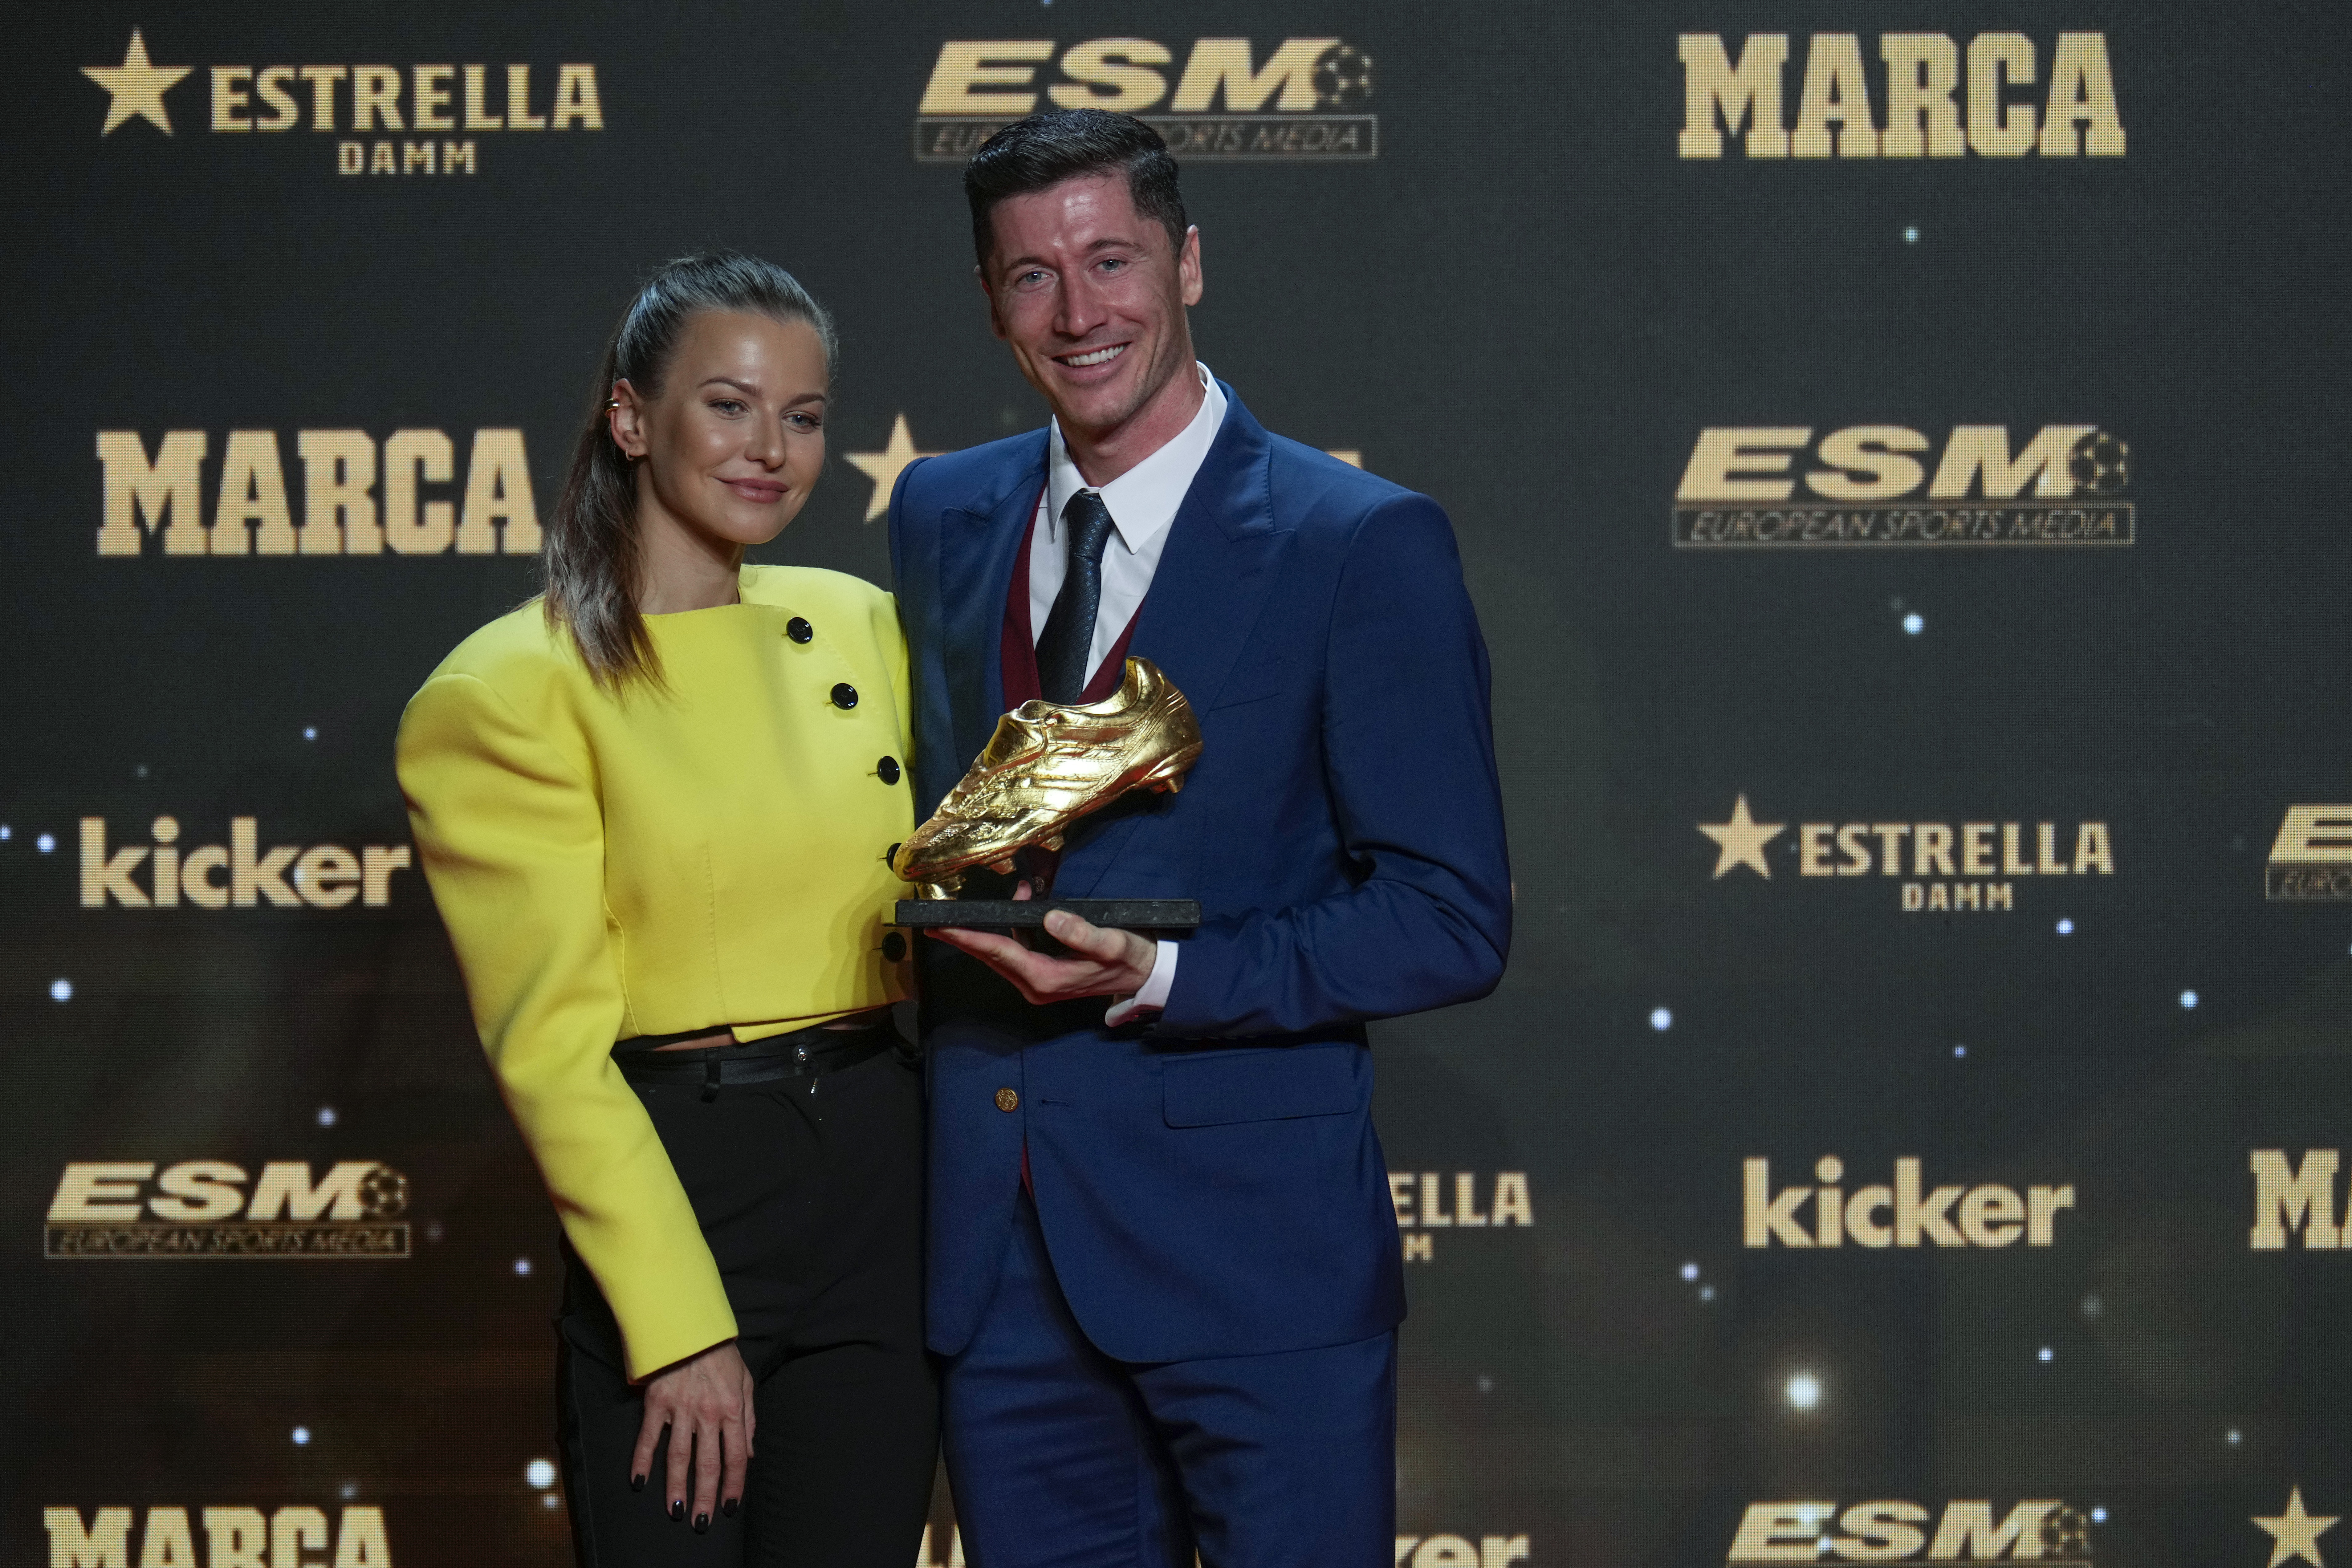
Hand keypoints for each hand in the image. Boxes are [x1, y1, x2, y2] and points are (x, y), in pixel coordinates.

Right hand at [633, 1339, 753, 1530]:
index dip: (733, 1484)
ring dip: (676, 1487)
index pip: (736, 1456)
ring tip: (676, 1511)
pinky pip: (648, 1437)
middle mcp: (707, 1414)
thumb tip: (749, 1454)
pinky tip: (639, 1481)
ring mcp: (680, 1409)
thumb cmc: (721, 1355)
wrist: (690, 1327)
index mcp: (732, 1409)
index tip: (729, 1506)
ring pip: (678, 1457)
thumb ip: (749, 1420)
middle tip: (701, 1522)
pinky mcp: (656, 1403)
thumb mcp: (745, 1382)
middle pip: (707, 1464)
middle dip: (705, 1496)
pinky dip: (642, 1460)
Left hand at [930, 881, 1157, 1004]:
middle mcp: (1034, 985)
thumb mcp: (1112, 943)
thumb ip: (1082, 933)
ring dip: (990, 927)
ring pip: (999, 953)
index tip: (940, 927)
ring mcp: (1036, 981)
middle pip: (989, 956)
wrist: (1142, 976)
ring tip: (1001, 896)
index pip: (998, 953)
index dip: (967, 937)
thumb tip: (1049, 917)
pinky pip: (1014, 950)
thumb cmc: (1129, 958)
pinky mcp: (1040, 974)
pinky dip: (1010, 929)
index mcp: (1046, 978)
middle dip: (962, 936)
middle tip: (932, 919)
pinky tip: (1024, 904)